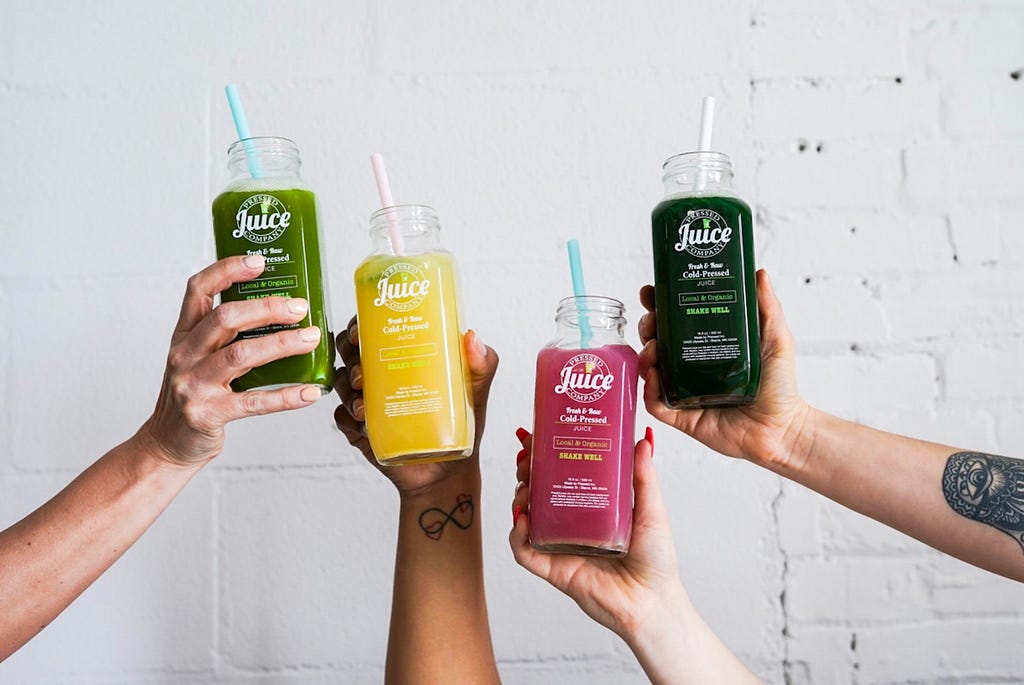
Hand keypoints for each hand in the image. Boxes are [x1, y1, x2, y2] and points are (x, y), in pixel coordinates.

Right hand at [140, 255, 323, 466]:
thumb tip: (280, 311)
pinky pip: (253, 402)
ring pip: (241, 355)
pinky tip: (309, 392)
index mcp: (184, 335)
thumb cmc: (193, 396)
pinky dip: (286, 396)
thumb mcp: (198, 358)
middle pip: (225, 318)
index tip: (259, 261)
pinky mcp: (208, 414)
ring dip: (281, 344)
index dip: (227, 270)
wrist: (166, 445)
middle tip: (300, 307)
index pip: (198, 290)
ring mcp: (193, 385)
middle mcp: (185, 355)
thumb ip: (226, 336)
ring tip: (311, 339)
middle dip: (267, 308)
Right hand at [333, 317, 498, 495]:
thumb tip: (472, 337)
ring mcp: (367, 401)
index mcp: (402, 355)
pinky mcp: (359, 429)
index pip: (374, 330)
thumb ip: (482, 364)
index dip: (361, 324)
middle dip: (349, 354)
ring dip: (347, 387)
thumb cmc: (460, 424)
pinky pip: (342, 418)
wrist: (449, 471)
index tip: (361, 330)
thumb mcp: (476, 391)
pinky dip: (348, 417)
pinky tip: (363, 422)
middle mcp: (380, 374)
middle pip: (349, 351)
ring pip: (342, 382)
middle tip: (362, 370)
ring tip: (364, 400)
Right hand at [509, 428, 687, 640]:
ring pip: (526, 516)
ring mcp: (560, 544)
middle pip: (538, 490)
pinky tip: (523, 519)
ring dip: (519, 497)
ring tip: (525, 486)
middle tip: (526, 459)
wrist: (652, 602)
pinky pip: (525, 551)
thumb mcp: (651, 509)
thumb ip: (644, 476)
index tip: (536, 436)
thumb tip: (644, 439)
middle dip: (527, 471)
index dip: (545, 455)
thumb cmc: (655, 561)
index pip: (562, 473)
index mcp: (591, 505)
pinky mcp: (552, 568)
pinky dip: (517, 535)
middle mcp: (572, 522)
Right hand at [638, 269, 810, 470]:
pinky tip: (655, 376)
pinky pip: (656, 403)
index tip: (652, 291)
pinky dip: (650, 389)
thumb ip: (767, 307)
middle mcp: (691, 366)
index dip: (659, 304)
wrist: (784, 428)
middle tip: (652, 321)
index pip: (676, 320)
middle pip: (657, 340)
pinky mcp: (682, 416)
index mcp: (707, 344)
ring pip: (650, 369)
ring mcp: (684, 391)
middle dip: (648, 326)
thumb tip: (760, 273)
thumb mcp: (775, 339)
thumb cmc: (780, 387)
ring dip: (644, 355)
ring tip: (652, 348)